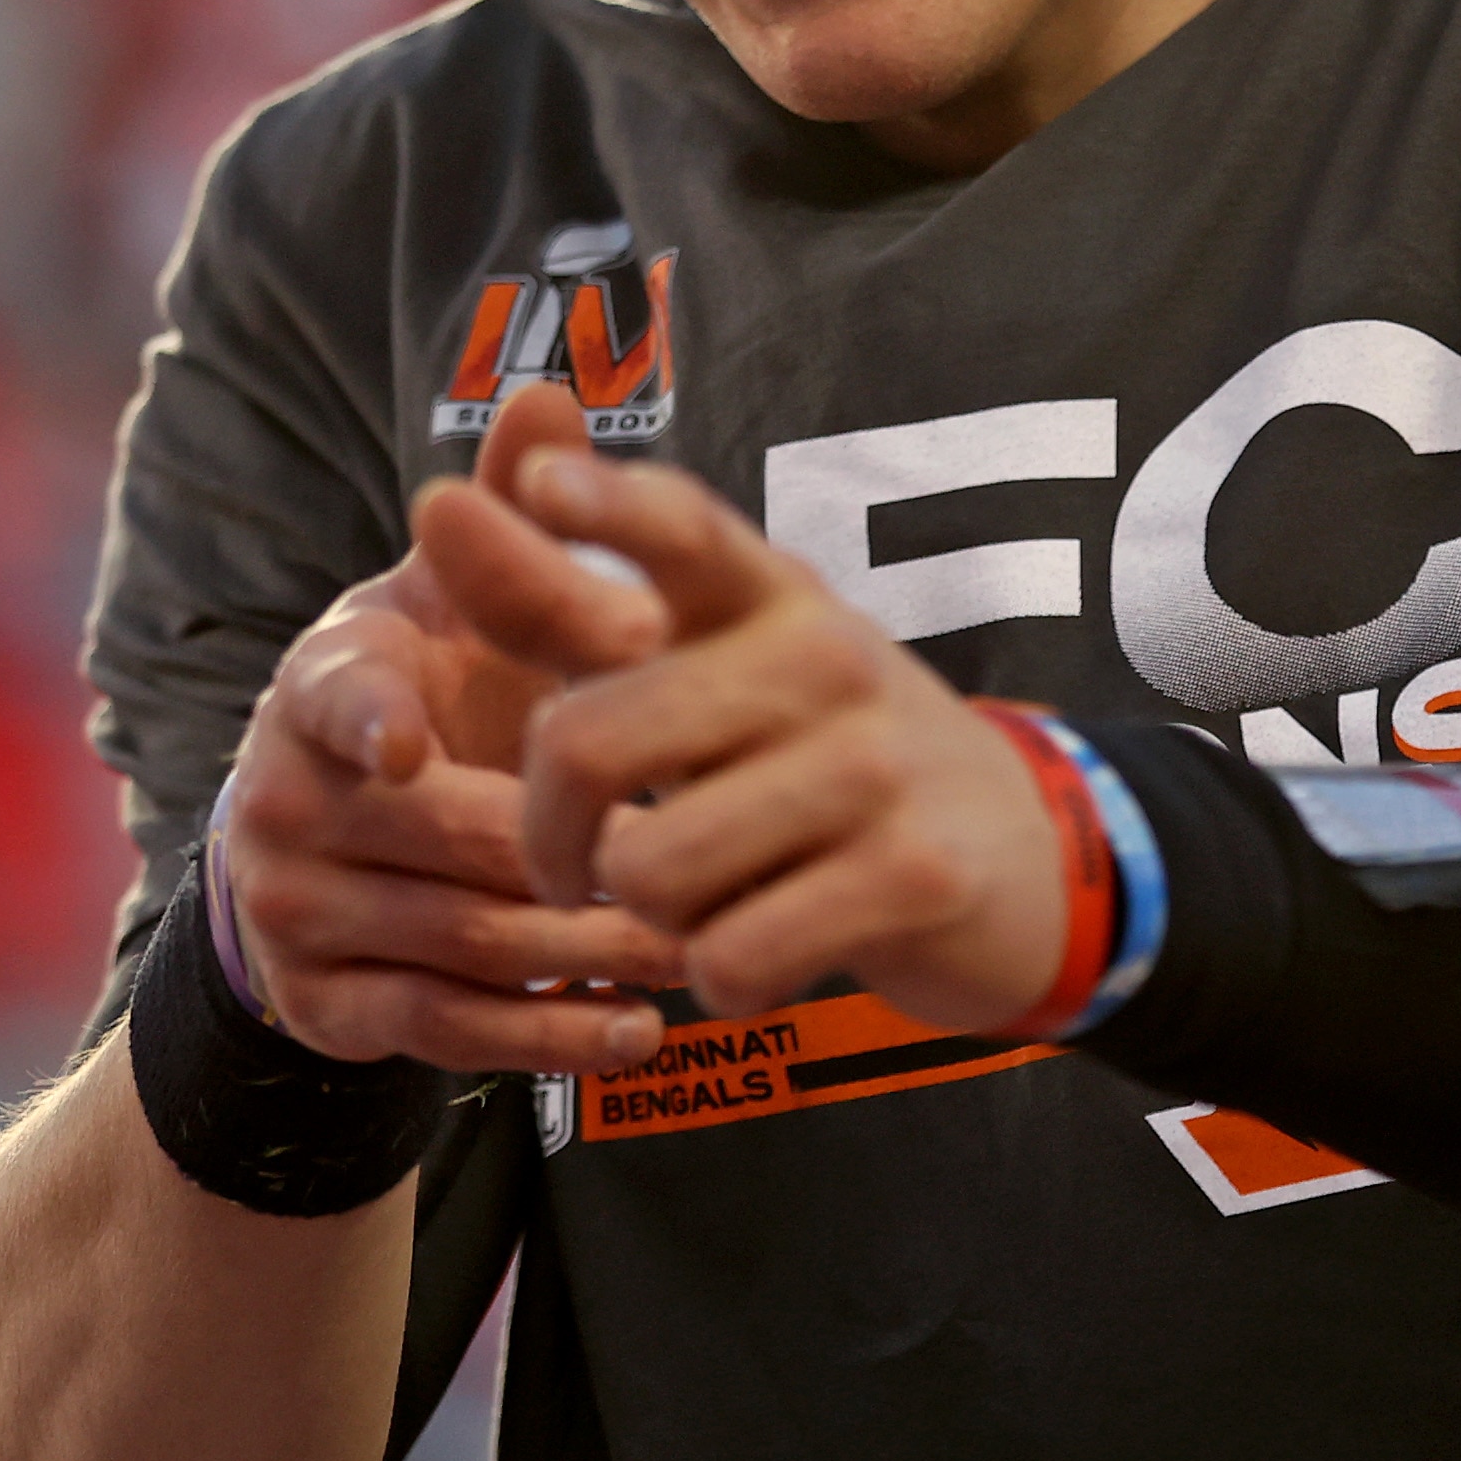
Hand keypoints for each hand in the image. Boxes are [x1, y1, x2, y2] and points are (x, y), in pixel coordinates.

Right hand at [214, 389, 688, 1072]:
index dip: (367, 721)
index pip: (335, 699)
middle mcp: (286, 799)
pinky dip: (550, 1034)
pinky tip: (641, 1028)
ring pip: (463, 940)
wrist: (335, 848)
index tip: (413, 747)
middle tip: (694, 857)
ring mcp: (299, 911)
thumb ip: (511, 511)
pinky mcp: (330, 1007)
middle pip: (447, 837)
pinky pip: (448, 1031)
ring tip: (703, 944)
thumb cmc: (435, 695)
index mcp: (323, 684)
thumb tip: (549, 394)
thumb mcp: (460, 601)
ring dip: (589, 950)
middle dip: (575, 852)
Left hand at [412, 383, 1070, 1033]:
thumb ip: (565, 604)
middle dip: (550, 837)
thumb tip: (437, 502)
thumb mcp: (716, 666)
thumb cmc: (823, 756)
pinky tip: (767, 950)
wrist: (1024, 858)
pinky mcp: (912, 875)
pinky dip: (723, 979)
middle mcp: (823, 656)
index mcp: (766, 594)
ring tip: (707, 900)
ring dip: (652, 918)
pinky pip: (730, 957)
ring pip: (652, 871)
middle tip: (573, 867)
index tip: (532, 482)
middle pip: (590, 743)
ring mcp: (875, 764)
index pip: (681, 525)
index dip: (602, 504)